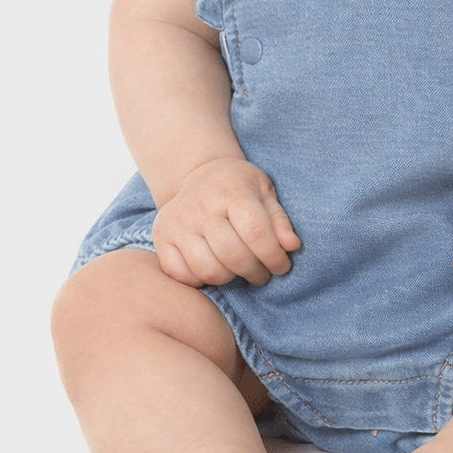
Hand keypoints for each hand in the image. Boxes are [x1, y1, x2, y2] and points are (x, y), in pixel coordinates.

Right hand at [151, 157, 300, 287]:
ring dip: (229, 278)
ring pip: (207, 269)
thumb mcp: (264, 192)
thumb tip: (291, 246)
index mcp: (232, 191)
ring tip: (238, 271)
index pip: (256, 234)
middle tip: (261, 273)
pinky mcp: (161, 236)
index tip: (281, 266)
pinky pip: (180, 274)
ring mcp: (178, 222)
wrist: (200, 172)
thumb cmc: (239, 186)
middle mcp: (201, 205)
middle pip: (233, 255)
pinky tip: (212, 268)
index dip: (274, 257)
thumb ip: (279, 220)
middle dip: (254, 272)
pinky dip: (199, 279)